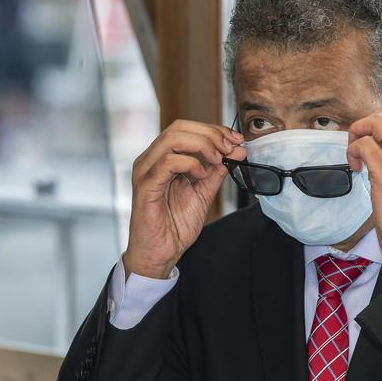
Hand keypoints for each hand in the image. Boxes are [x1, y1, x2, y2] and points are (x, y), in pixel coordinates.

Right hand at [124, 119, 245, 278]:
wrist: (161, 253)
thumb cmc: (174, 226)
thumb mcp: (203, 193)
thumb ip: (216, 171)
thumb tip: (236, 151)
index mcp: (162, 158)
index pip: (186, 129)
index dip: (213, 130)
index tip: (236, 139)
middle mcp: (151, 160)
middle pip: (178, 127)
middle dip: (210, 134)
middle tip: (230, 147)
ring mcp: (146, 171)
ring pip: (171, 139)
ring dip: (201, 144)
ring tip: (218, 158)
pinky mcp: (145, 186)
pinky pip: (167, 162)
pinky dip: (189, 163)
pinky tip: (200, 174)